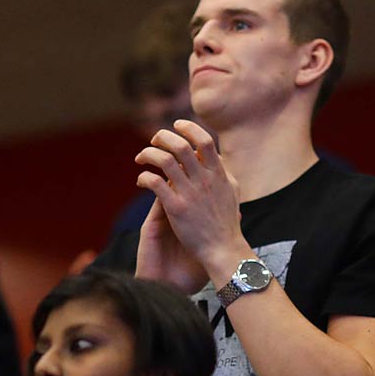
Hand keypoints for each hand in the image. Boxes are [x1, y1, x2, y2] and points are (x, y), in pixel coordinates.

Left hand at [136, 120, 248, 279]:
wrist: (222, 250)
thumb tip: (215, 155)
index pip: (204, 140)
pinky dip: (144, 177)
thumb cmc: (226, 223)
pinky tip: (141, 181)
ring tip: (141, 157)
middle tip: (154, 140)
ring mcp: (190, 193)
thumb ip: (224, 171)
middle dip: (162, 137)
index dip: (189, 128)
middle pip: (180, 145)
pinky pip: (155, 183)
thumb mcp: (232, 191)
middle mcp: (204, 180)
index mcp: (218, 174)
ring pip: (164, 160)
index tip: (177, 125)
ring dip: (148, 154)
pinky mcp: (176, 208)